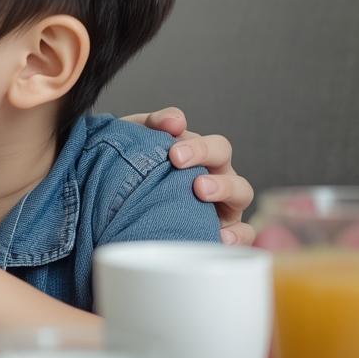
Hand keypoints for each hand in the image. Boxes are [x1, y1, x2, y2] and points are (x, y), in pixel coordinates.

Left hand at [123, 107, 255, 244]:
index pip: (214, 146)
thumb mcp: (138, 142)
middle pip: (226, 161)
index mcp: (202, 158)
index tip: (173, 153)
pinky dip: (236, 235)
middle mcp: (216, 177)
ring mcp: (223, 206)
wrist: (115, 207)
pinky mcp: (223, 234)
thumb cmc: (133, 172)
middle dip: (206, 157)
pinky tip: (219, 236)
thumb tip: (175, 121)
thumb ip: (155, 124)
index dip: (199, 147)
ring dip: (225, 188)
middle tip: (178, 163)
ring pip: (242, 192)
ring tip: (200, 190)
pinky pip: (243, 234)